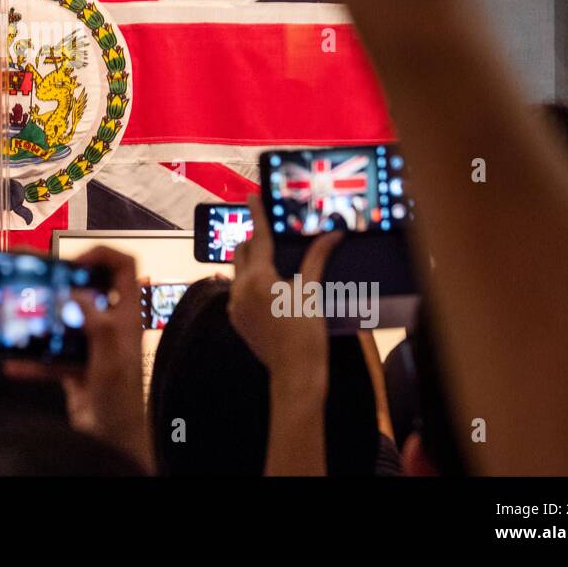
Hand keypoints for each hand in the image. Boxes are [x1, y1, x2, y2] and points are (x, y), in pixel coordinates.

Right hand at [7, 245, 151, 470]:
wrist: (112, 439)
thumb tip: (78, 293)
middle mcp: (112, 327)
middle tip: (40, 280)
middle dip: (64, 282)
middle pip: (91, 288)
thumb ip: (96, 321)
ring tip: (22, 314)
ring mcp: (94, 346)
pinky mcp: (77, 368)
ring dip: (45, 320)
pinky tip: (16, 364)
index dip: (102, 255)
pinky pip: (52, 355)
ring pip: (67, 321)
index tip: (75, 260)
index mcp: (127, 317)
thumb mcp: (110, 356)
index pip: (124, 267)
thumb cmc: (120, 401)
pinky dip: (34, 359)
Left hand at [227, 195, 339, 393]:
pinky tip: (270, 292)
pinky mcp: (235, 319)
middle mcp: (240, 288)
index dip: (257, 214)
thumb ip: (316, 259)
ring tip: (274, 268)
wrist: (295, 372)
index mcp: (259, 278)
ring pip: (238, 272)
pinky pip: (238, 292)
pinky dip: (250, 285)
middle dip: (255, 241)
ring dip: (252, 264)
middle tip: (271, 237)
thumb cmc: (307, 331)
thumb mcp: (311, 291)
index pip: (258, 237)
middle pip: (242, 252)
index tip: (251, 195)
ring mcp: (234, 305)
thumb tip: (332, 234)